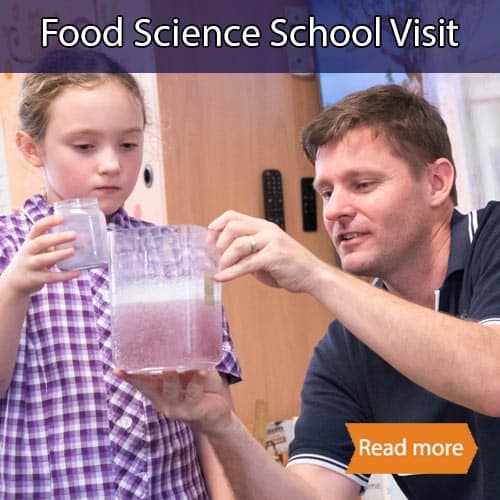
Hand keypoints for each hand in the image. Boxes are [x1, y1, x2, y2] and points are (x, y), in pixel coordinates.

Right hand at [3, 214, 79, 296]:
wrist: (14, 282)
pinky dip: (64, 275)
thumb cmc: (33, 260)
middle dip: (57, 238)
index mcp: (30, 241)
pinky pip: (50, 277)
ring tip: (73, 251)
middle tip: (74, 235)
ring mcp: (29, 265)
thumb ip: (56, 245)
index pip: (37, 228)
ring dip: (59, 255)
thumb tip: (84, 240)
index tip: (62, 218)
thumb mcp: (40, 250)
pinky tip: (77, 273)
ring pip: (43, 259)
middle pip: (40, 242)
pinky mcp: (34, 279)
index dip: (49, 222)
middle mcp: (28, 251)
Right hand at [115, 369, 232, 435]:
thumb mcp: (188, 374)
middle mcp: (164, 401)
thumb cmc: (200, 389)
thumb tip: (181, 335)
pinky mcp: (194, 410)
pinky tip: (202, 371)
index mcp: (159, 391)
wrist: (217, 416)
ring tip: (171, 367)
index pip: (140, 383)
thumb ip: (182, 361)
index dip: (129, 376)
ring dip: (172, 377)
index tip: (117, 369)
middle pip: (150, 388)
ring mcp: (178, 407)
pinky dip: (198, 380)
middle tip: (143, 360)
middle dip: (144, 376)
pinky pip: (194, 393)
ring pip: (171, 390)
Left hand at [208, 210, 328, 293]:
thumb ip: (247, 251)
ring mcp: (272, 242)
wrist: (312, 275)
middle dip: (219, 243)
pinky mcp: (274, 257)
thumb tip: (221, 256)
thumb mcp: (264, 253)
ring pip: (239, 244)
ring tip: (221, 269)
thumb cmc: (287, 266)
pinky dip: (230, 272)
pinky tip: (221, 278)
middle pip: (233, 227)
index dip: (216, 226)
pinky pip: (246, 264)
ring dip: (225, 259)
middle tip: (217, 258)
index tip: (209, 240)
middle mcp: (267, 229)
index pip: (232, 216)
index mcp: (263, 226)